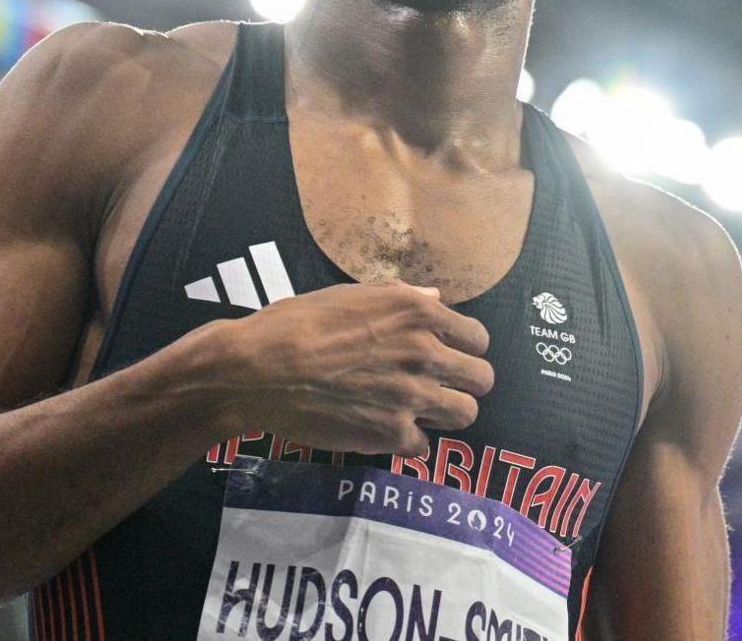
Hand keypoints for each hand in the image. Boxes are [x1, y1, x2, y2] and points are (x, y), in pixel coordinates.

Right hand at [218, 281, 493, 456]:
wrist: (259, 369)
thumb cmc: (297, 323)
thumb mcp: (352, 295)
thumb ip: (402, 298)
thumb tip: (436, 298)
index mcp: (418, 313)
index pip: (477, 338)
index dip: (465, 349)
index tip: (449, 356)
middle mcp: (424, 352)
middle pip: (482, 379)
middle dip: (464, 384)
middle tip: (440, 387)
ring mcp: (412, 396)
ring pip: (465, 414)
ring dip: (445, 414)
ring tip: (419, 411)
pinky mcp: (392, 434)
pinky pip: (424, 446)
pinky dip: (407, 442)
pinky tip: (385, 430)